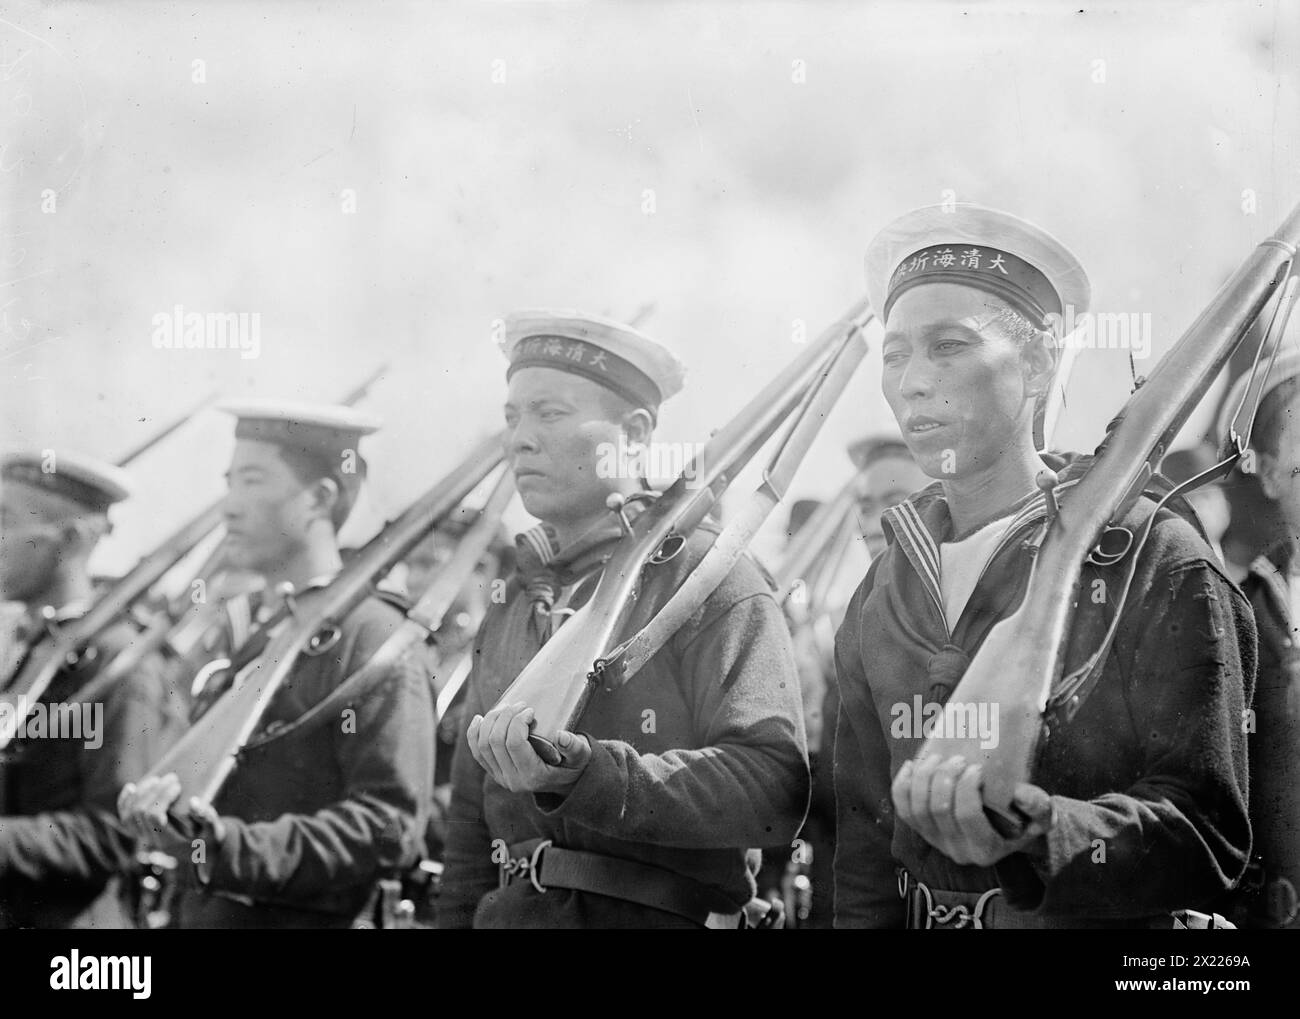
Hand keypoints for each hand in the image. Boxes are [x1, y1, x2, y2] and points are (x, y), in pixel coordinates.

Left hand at [117, 774, 225, 856]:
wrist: (201, 852)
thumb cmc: (209, 838)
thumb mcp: (214, 830)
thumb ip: (206, 817)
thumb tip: (193, 801)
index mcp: (168, 841)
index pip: (154, 817)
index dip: (162, 798)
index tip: (178, 785)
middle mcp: (151, 841)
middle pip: (140, 812)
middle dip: (154, 791)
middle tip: (172, 777)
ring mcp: (143, 837)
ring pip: (129, 814)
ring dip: (140, 793)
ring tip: (156, 780)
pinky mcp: (140, 832)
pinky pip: (125, 818)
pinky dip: (125, 802)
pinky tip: (131, 787)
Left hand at [467, 701, 591, 793]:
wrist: (564, 782)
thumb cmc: (574, 764)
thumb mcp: (581, 756)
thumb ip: (574, 746)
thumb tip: (561, 735)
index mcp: (533, 775)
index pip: (514, 744)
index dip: (517, 722)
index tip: (530, 710)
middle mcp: (513, 779)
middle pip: (495, 742)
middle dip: (505, 717)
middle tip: (519, 705)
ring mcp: (501, 777)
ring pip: (482, 745)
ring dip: (490, 721)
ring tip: (506, 708)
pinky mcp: (494, 772)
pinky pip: (476, 752)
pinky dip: (474, 733)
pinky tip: (480, 719)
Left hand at [891, 755, 1052, 866]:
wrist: (1009, 831)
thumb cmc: (1025, 820)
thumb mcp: (1042, 816)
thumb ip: (1038, 806)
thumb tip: (1020, 794)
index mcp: (985, 849)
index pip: (966, 816)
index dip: (966, 788)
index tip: (977, 768)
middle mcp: (957, 850)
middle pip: (938, 810)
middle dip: (944, 778)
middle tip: (957, 759)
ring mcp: (936, 842)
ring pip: (916, 808)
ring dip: (923, 778)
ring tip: (938, 758)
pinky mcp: (922, 831)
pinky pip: (902, 809)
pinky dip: (902, 785)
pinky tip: (912, 765)